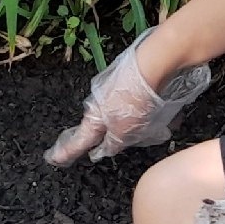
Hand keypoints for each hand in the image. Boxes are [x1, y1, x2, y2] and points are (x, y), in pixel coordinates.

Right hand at [45, 40, 211, 164]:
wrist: (152, 65)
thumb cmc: (133, 99)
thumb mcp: (123, 131)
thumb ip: (113, 143)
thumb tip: (104, 150)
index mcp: (94, 116)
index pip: (78, 139)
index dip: (67, 150)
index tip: (54, 158)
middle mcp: (102, 103)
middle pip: (108, 128)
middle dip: (122, 137)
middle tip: (139, 141)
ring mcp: (117, 92)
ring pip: (128, 117)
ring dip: (143, 125)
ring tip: (163, 128)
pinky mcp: (134, 84)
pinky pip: (142, 106)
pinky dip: (153, 113)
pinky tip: (170, 117)